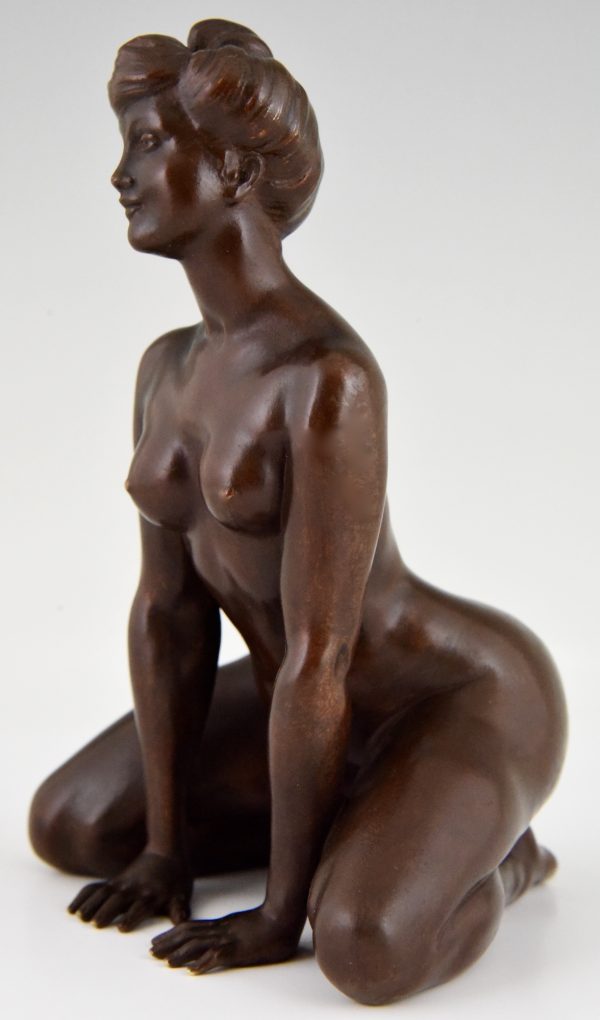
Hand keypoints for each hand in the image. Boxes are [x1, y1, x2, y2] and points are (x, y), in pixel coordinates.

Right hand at [67, 850, 191, 931]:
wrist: (166, 850)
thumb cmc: (176, 876)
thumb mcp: (182, 892)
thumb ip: (179, 909)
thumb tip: (181, 922)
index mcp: (152, 895)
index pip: (141, 908)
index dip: (132, 917)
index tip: (122, 927)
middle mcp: (134, 890)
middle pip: (119, 901)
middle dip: (108, 911)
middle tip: (96, 923)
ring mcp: (121, 884)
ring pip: (103, 894)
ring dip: (92, 905)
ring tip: (79, 916)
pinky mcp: (114, 882)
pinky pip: (95, 889)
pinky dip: (83, 898)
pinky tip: (71, 909)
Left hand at [151, 905, 301, 972]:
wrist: (283, 917)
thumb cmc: (269, 922)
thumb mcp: (243, 926)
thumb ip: (231, 931)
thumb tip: (220, 942)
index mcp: (221, 925)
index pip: (190, 927)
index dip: (172, 934)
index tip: (157, 941)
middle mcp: (220, 930)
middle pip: (188, 934)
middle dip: (168, 943)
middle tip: (152, 951)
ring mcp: (228, 938)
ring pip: (198, 944)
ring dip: (180, 954)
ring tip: (166, 963)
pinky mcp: (237, 949)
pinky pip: (217, 956)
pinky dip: (203, 963)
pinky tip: (193, 971)